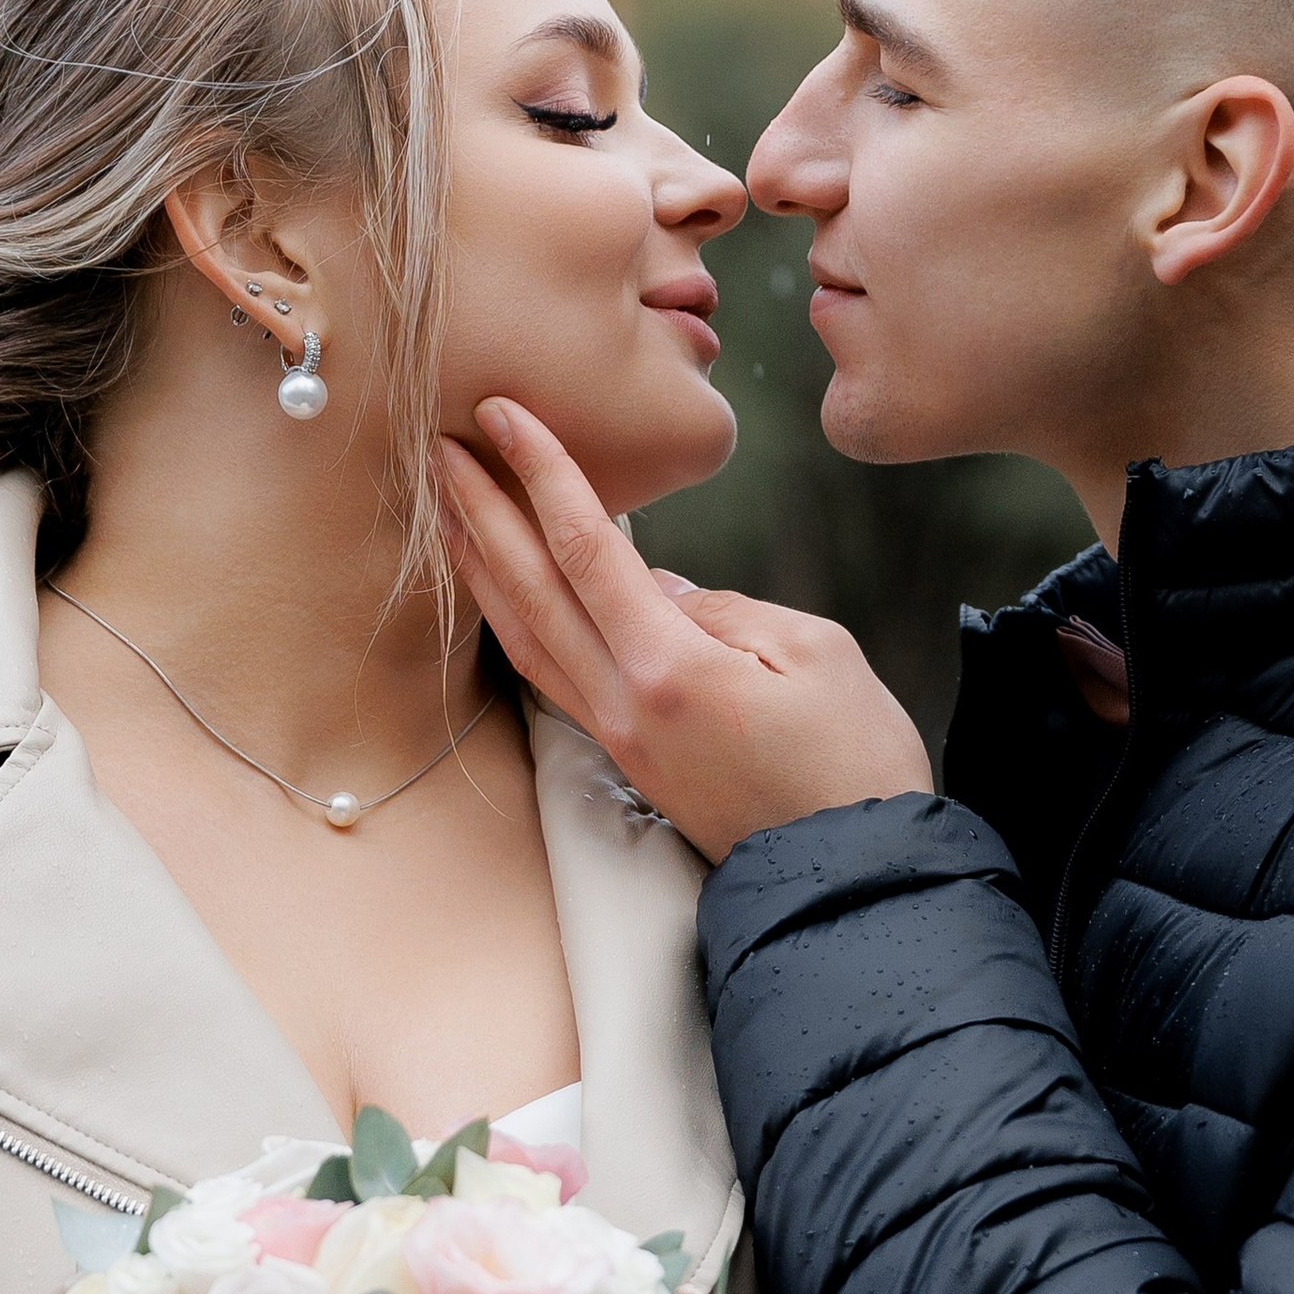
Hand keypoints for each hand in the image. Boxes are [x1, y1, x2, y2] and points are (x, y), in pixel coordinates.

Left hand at [440, 403, 931, 864]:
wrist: (852, 878)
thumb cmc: (854, 765)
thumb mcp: (814, 654)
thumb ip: (726, 610)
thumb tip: (658, 588)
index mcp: (669, 669)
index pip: (587, 549)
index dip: (542, 474)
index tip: (504, 415)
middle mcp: (624, 706)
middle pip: (531, 591)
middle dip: (481, 511)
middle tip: (439, 447)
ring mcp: (619, 739)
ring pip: (526, 638)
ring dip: (479, 569)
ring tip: (445, 511)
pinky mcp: (629, 761)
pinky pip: (552, 676)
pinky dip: (516, 623)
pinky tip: (503, 597)